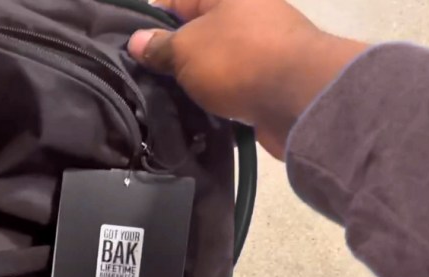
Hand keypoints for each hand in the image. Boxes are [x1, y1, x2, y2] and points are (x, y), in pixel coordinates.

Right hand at [128, 0, 367, 157]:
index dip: (149, 22)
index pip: (177, 1)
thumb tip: (136, 41)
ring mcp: (261, 49)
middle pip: (196, 33)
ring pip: (213, 63)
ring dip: (191, 81)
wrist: (301, 100)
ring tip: (160, 100)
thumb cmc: (237, 60)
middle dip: (169, 56)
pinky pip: (231, 87)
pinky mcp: (269, 82)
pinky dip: (213, 99)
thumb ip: (159, 47)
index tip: (127, 46)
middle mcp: (247, 15)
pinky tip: (191, 114)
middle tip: (138, 78)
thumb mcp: (186, 49)